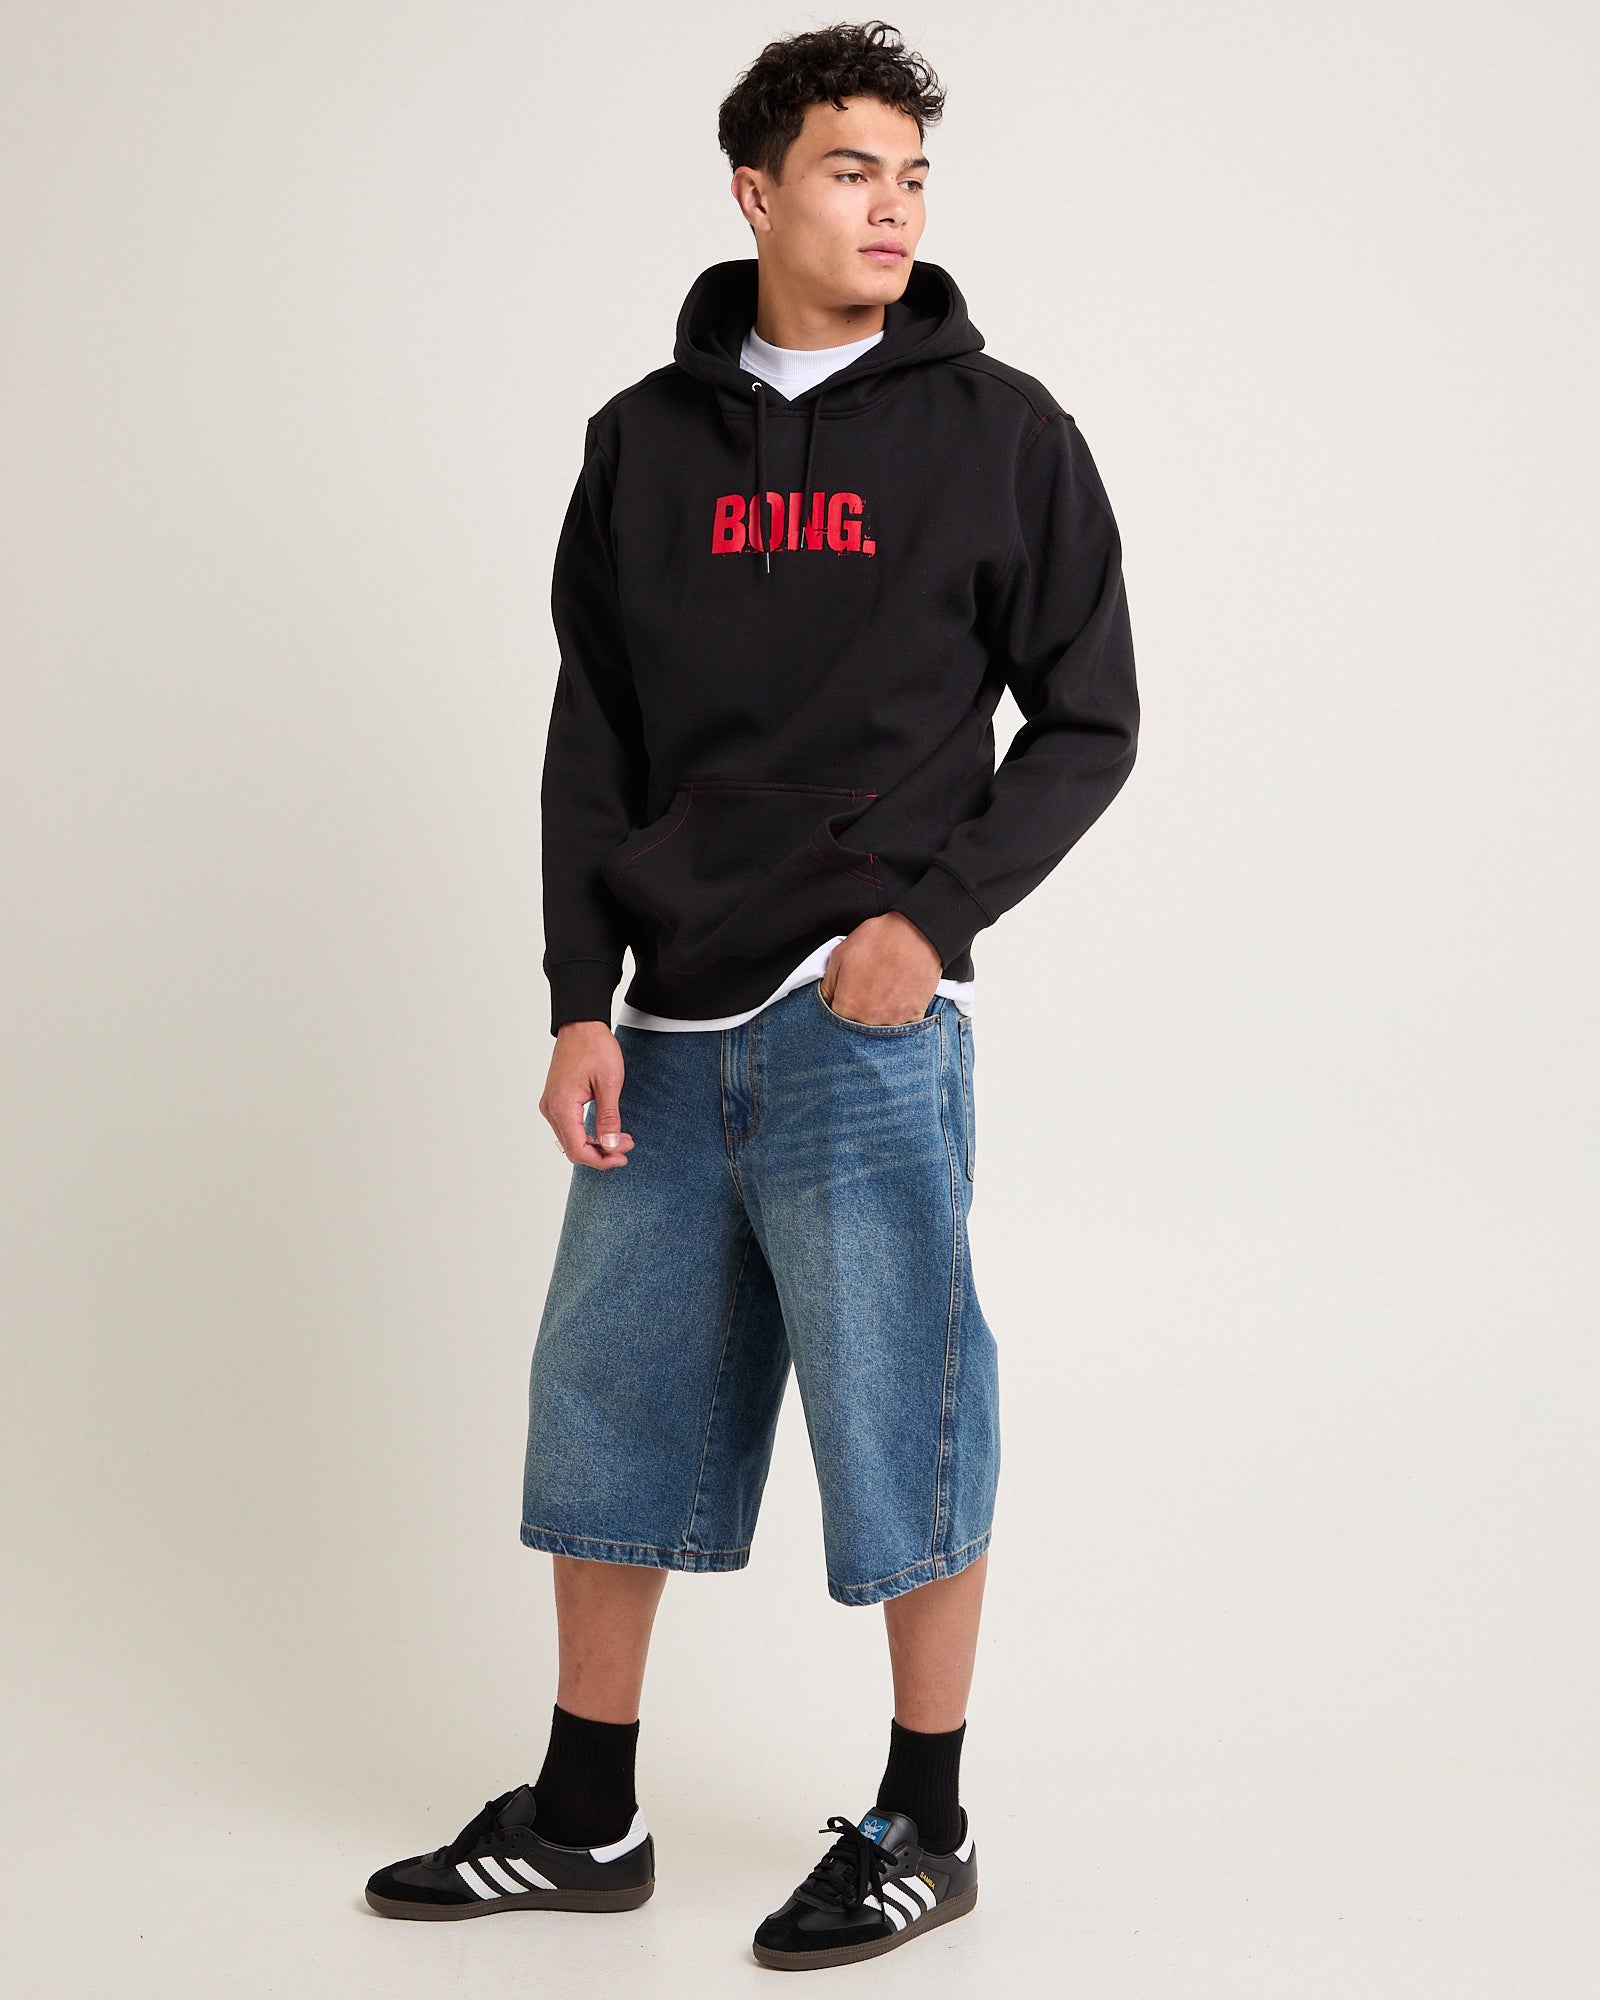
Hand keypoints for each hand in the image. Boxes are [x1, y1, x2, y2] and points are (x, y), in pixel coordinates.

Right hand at [541, 1021, 635, 1168]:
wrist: (581, 1025)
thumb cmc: (595, 1047)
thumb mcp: (609, 1083)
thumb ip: (608, 1117)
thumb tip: (610, 1146)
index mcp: (562, 1105)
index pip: (577, 1149)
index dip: (601, 1160)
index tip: (623, 1156)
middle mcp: (551, 1108)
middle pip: (573, 1148)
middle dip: (601, 1153)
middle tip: (627, 1146)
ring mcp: (551, 1104)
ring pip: (570, 1139)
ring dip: (595, 1144)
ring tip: (620, 1139)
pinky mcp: (555, 1100)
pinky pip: (569, 1127)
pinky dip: (587, 1134)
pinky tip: (606, 1130)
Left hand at [818, 912, 942, 1024]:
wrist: (917, 933)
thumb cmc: (880, 939)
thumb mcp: (840, 955)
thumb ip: (828, 985)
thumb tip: (824, 999)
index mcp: (848, 1005)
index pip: (835, 1022)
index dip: (839, 1008)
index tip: (846, 999)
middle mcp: (870, 1018)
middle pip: (857, 1028)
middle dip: (858, 1011)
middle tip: (866, 990)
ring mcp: (894, 1020)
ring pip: (879, 1027)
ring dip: (878, 1014)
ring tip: (883, 990)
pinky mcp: (914, 1016)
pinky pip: (902, 1025)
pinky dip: (898, 1013)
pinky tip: (897, 995)